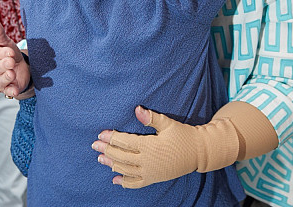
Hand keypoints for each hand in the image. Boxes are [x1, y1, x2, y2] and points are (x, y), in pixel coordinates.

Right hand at [0, 15, 31, 97]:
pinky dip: (11, 91)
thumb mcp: (6, 42)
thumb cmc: (10, 52)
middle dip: (3, 65)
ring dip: (6, 77)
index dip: (1, 53)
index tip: (10, 51)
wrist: (21, 67)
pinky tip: (15, 90)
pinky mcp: (7, 89)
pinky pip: (7, 91)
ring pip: (0, 80)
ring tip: (12, 73)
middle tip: (11, 62)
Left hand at [92, 106, 239, 188]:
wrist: (198, 152)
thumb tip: (137, 109)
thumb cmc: (183, 135)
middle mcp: (148, 161)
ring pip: (126, 170)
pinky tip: (115, 180)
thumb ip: (152, 118)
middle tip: (94, 145)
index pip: (125, 142)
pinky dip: (125, 182)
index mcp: (150, 146)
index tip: (100, 134)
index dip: (112, 138)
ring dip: (112, 164)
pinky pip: (136, 183)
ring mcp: (150, 172)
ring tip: (100, 159)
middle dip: (107, 150)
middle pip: (122, 156)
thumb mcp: (168, 123)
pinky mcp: (154, 178)